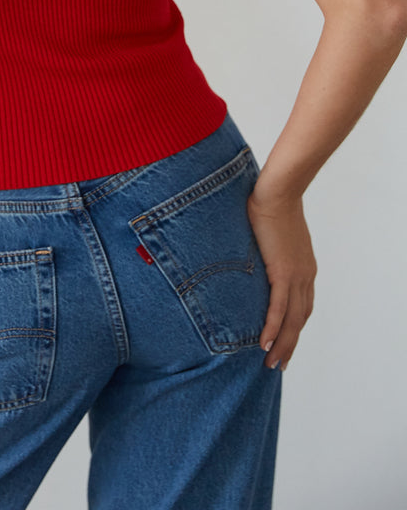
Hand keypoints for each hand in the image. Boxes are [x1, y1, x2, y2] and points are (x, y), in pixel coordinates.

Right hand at [246, 186, 316, 372]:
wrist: (277, 193)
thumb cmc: (271, 204)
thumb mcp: (273, 234)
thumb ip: (268, 249)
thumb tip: (251, 253)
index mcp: (305, 268)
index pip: (303, 306)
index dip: (294, 327)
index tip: (285, 342)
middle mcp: (305, 277)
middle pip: (300, 320)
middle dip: (290, 344)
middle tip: (279, 364)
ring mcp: (296, 276)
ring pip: (291, 321)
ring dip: (282, 345)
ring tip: (270, 363)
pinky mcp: (282, 272)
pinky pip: (278, 309)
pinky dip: (272, 329)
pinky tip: (264, 345)